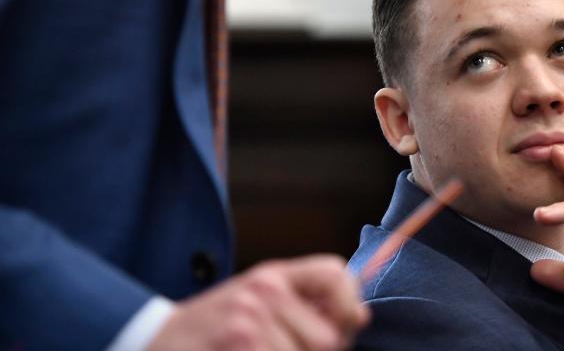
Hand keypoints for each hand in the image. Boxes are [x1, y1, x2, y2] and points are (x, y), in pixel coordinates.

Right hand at [149, 255, 369, 350]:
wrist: (153, 342)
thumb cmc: (213, 328)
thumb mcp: (255, 301)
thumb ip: (301, 303)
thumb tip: (358, 318)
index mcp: (271, 275)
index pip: (333, 273)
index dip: (350, 303)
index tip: (350, 323)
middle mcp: (262, 292)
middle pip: (329, 337)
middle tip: (289, 350)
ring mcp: (248, 324)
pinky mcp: (240, 347)